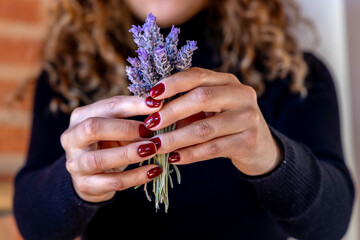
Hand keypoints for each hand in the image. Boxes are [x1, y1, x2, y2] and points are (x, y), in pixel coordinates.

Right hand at [60, 96, 163, 202]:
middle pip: (93, 128)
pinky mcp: (85, 185)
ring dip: (129, 153)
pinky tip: (154, 171)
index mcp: (80, 117)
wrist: (92, 178)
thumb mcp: (116, 130)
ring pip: (99, 159)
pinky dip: (136, 176)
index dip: (133, 104)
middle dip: (125, 128)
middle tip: (150, 131)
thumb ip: (131, 121)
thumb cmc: (108, 146)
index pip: (107, 106)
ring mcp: (75, 164)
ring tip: (153, 149)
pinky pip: (113, 182)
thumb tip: (160, 112)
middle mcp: (72, 138)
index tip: (157, 104)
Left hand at [144, 67, 280, 175]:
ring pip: (205, 128)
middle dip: (171, 112)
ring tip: (156, 146)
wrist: (260, 147)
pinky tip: (174, 158)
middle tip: (149, 125)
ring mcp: (248, 118)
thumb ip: (187, 107)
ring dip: (176, 138)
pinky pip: (213, 148)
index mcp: (228, 81)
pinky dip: (190, 154)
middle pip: (201, 98)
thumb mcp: (210, 110)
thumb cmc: (226, 124)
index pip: (197, 76)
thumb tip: (153, 114)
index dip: (173, 84)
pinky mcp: (249, 141)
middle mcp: (241, 95)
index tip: (150, 96)